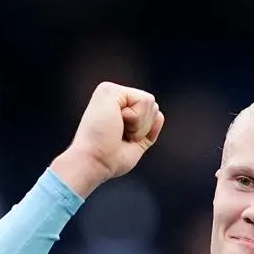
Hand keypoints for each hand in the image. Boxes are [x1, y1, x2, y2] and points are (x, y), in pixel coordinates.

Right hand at [52, 82, 164, 196]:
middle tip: (120, 135)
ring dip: (139, 125)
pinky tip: (117, 123)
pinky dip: (137, 120)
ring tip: (117, 130)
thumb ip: (146, 129)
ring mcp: (110, 91)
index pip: (149, 112)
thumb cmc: (110, 159)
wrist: (94, 162)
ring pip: (150, 102)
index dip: (144, 131)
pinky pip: (144, 101)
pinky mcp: (110, 90)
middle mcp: (112, 96)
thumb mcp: (135, 145)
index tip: (122, 140)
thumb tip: (159, 114)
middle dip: (143, 127)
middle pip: (152, 105)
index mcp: (116, 108)